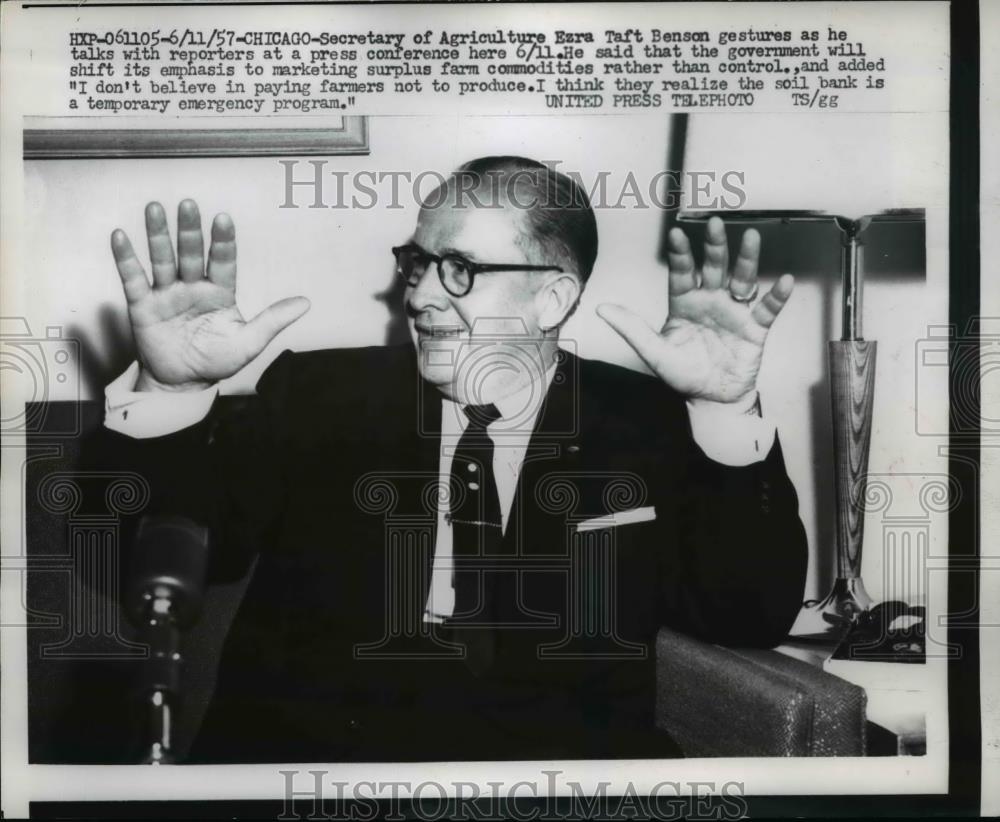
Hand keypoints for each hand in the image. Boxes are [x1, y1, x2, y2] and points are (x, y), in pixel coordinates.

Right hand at [111, 200, 309, 390]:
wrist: (183, 384)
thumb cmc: (217, 360)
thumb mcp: (249, 342)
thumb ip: (273, 320)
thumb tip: (305, 303)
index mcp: (220, 292)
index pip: (223, 262)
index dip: (222, 241)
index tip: (224, 220)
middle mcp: (193, 287)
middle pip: (190, 253)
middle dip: (189, 230)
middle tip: (189, 205)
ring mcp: (167, 293)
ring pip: (162, 259)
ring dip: (158, 234)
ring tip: (155, 208)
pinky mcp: (143, 305)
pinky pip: (133, 279)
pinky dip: (126, 258)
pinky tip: (121, 237)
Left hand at [597, 216, 792, 404]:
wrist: (711, 399)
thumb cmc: (684, 375)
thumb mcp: (653, 353)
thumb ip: (631, 329)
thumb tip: (602, 310)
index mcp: (685, 304)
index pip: (682, 273)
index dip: (680, 255)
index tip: (676, 235)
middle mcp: (711, 302)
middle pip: (714, 268)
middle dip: (714, 247)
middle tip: (714, 224)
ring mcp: (734, 312)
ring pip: (742, 280)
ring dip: (747, 260)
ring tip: (751, 238)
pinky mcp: (754, 328)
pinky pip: (767, 309)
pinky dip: (776, 296)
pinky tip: (782, 282)